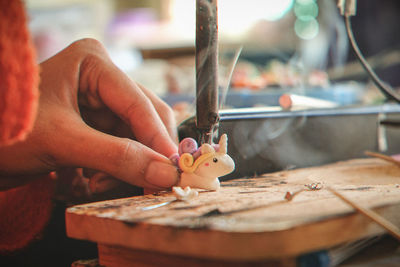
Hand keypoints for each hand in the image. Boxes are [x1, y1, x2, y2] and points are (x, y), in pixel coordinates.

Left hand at [0, 39, 178, 190]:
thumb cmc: (7, 131)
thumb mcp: (62, 142)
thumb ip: (116, 157)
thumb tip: (164, 175)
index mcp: (93, 64)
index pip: (138, 102)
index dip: (157, 138)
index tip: (173, 169)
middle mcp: (103, 81)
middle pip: (145, 119)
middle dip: (145, 153)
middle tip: (153, 185)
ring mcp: (101, 105)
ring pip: (137, 138)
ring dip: (128, 166)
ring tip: (100, 186)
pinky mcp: (97, 127)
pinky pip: (122, 150)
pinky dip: (115, 170)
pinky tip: (93, 182)